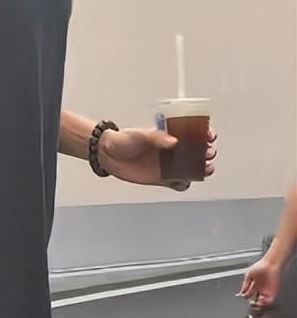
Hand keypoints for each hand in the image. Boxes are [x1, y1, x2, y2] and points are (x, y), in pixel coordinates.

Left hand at [101, 126, 216, 190]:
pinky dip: (185, 184)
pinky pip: (180, 184)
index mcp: (170, 136)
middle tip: (206, 155)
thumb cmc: (123, 140)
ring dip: (200, 170)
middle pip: (198, 153)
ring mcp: (169, 165)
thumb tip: (173, 141)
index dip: (205, 134)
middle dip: (207, 154)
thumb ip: (156, 137)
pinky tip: (184, 182)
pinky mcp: (163, 178)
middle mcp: (173, 150)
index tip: (209, 136)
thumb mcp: (140, 135)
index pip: (194, 133)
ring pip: (193, 169)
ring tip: (201, 170)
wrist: (108, 155)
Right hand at [238, 256, 280, 308]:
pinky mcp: (272, 292)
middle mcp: (259, 289)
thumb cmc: (260, 266)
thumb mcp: (248, 275)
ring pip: (261, 302)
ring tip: (255, 303)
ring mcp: (266, 291)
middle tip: (249, 303)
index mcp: (253, 285)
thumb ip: (245, 285)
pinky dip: (265, 303)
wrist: (270, 264)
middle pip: (255, 300)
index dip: (246, 298)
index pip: (248, 295)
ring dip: (258, 305)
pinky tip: (261, 299)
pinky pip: (269, 301)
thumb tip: (241, 292)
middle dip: (252, 303)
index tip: (243, 299)